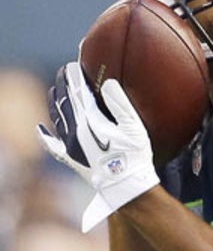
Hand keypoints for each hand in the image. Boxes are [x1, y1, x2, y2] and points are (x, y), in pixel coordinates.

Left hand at [36, 62, 158, 230]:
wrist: (123, 186)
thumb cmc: (134, 156)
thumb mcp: (134, 128)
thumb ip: (121, 104)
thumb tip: (108, 83)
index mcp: (90, 121)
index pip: (78, 93)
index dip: (75, 77)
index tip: (73, 65)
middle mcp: (74, 131)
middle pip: (64, 102)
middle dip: (63, 84)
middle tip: (63, 72)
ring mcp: (69, 146)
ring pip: (56, 118)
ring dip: (54, 102)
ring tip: (54, 90)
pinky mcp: (69, 159)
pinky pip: (51, 145)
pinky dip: (45, 135)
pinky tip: (40, 128)